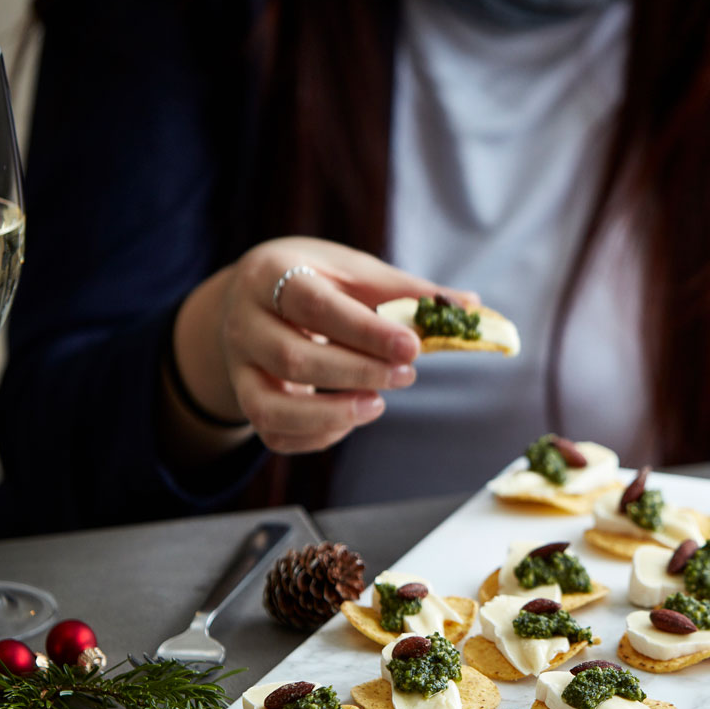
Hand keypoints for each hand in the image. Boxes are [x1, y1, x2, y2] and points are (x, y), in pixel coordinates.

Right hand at [171, 237, 476, 453]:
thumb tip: (470, 305)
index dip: (365, 332)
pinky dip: (316, 436)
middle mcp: (244, 323)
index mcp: (270, 275)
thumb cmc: (317, 280)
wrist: (255, 296)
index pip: (315, 307)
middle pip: (293, 360)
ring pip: (270, 408)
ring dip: (330, 415)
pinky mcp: (245, 402)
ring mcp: (238, 368)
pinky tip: (351, 418)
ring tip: (377, 406)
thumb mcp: (355, 272)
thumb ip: (406, 291)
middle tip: (407, 375)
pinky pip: (273, 433)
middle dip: (357, 374)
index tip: (413, 347)